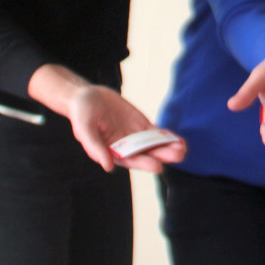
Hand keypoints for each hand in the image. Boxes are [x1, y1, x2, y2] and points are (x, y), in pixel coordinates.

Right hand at [67, 85, 186, 172]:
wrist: (87, 97)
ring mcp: (134, 136)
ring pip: (154, 144)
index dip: (144, 163)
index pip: (130, 160)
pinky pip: (155, 133)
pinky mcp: (140, 125)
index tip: (158, 167)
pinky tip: (179, 140)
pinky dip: (167, 136)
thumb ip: (95, 148)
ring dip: (168, 147)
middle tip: (178, 156)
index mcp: (111, 152)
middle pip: (146, 153)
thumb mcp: (85, 130)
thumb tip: (108, 166)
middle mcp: (125, 147)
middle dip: (162, 155)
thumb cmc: (82, 115)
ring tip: (183, 149)